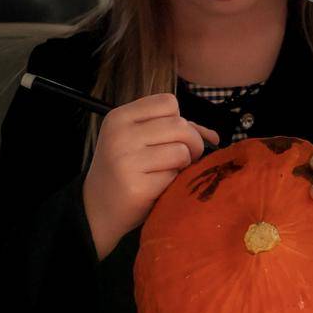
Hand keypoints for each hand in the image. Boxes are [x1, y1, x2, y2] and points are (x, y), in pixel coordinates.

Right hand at [82, 93, 219, 259]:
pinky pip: (174, 176)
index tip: (174, 136)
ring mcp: (126, 160)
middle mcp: (120, 135)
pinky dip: (172, 183)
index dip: (180, 119)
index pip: (168, 102)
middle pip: (180, 125)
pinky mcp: (136, 186)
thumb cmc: (126, 171)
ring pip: (181, 150)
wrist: (97, 210)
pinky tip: (156, 188)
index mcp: (120, 117)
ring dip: (182, 164)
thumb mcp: (140, 141)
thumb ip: (177, 131)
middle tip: (184, 158)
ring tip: (167, 172)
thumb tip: (214, 136)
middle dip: (192, 143)